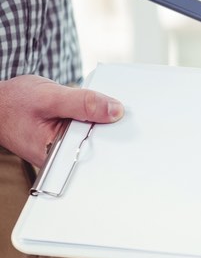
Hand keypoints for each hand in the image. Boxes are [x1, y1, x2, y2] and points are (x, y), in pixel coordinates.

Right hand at [0, 76, 123, 167]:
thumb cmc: (15, 103)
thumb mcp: (50, 97)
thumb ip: (82, 103)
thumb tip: (114, 110)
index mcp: (57, 157)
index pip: (97, 155)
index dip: (116, 138)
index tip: (128, 124)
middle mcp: (63, 159)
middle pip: (101, 148)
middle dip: (111, 129)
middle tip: (116, 112)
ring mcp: (66, 152)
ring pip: (96, 140)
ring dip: (103, 124)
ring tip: (102, 111)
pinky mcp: (68, 143)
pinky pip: (89, 134)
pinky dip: (94, 122)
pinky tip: (94, 114)